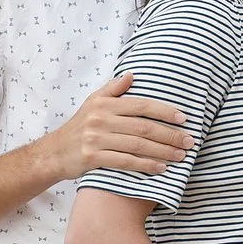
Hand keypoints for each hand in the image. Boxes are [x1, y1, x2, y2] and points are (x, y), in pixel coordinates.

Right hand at [54, 74, 190, 180]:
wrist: (53, 153)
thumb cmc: (79, 127)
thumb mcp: (92, 103)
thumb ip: (112, 89)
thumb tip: (132, 75)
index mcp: (104, 104)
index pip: (141, 106)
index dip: (165, 111)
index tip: (184, 119)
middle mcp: (100, 119)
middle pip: (143, 127)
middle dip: (170, 134)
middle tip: (189, 141)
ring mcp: (96, 139)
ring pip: (137, 145)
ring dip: (163, 151)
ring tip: (180, 155)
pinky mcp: (92, 158)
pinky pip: (125, 161)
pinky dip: (145, 165)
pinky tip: (161, 168)